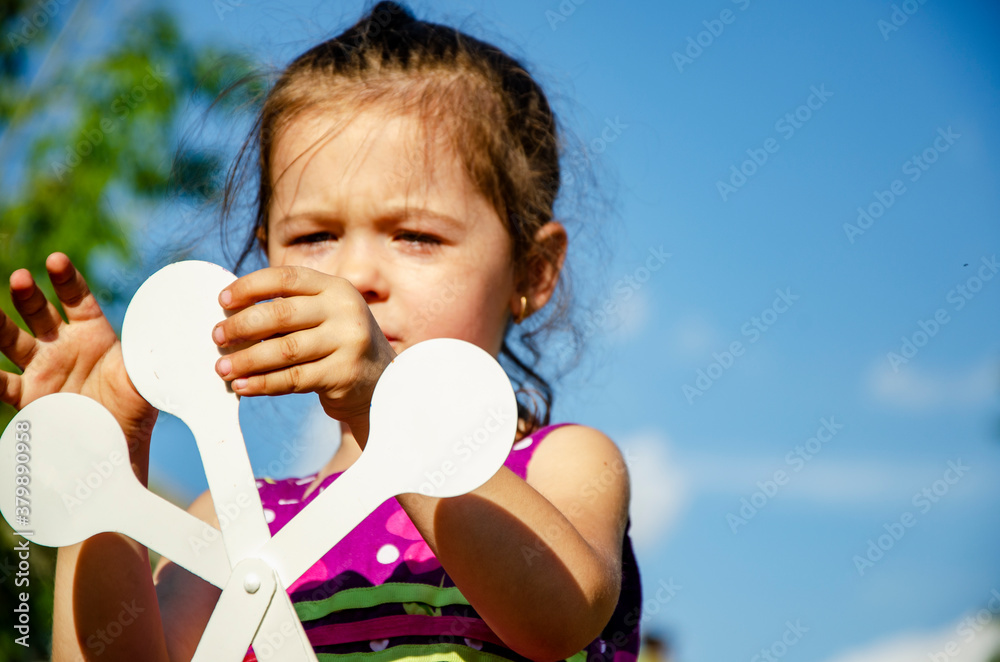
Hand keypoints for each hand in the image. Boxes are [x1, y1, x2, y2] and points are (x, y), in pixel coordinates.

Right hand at [0, 253, 157, 458]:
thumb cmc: (136, 408)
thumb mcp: (147, 378)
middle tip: (21, 278)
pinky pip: (2, 383)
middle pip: (40, 313)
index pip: (77, 299)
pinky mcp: (28, 396)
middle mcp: (63, 346)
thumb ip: (151, 357)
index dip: (66, 279)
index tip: (56, 260)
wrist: (118, 445)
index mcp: (93, 333)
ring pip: (12, 341)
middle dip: (29, 295)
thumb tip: (171, 339)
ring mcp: (42, 369)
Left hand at [211, 266, 395, 444]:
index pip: (286, 277)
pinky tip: (243, 386)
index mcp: (336, 288)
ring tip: (223, 368)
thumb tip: (230, 315)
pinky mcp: (343, 374)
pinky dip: (263, 384)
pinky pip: (293, 379)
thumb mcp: (325, 315)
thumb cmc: (337, 344)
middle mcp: (344, 310)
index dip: (250, 286)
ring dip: (246, 360)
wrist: (382, 381)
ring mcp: (347, 342)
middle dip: (241, 326)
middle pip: (281, 313)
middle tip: (217, 338)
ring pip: (284, 350)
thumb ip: (290, 308)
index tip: (222, 301)